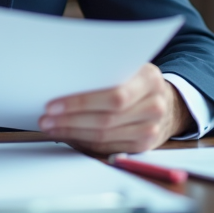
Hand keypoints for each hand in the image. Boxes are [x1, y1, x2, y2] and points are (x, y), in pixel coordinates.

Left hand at [38, 63, 190, 154]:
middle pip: (106, 119)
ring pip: (104, 136)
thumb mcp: (128, 65)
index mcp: (150, 79)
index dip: (81, 102)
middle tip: (46, 118)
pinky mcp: (144, 146)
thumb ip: (104, 70)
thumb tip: (62, 80)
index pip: (113, 96)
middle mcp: (155, 105)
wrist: (167, 101)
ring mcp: (152, 128)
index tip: (53, 104)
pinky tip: (68, 135)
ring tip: (50, 127)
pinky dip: (84, 142)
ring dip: (72, 133)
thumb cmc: (136, 79)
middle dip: (70, 120)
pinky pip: (108, 147)